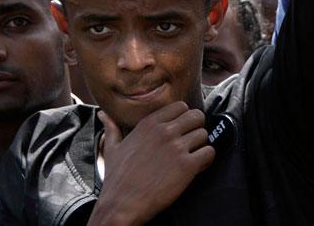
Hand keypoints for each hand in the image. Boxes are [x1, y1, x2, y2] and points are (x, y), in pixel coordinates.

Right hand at [89, 103, 214, 224]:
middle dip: (196, 128)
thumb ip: (112, 128)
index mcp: (149, 124)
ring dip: (200, 146)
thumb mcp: (112, 149)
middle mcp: (164, 132)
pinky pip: (209, 153)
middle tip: (190, 143)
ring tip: (192, 157)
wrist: (121, 205)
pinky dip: (207, 160)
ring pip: (204, 134)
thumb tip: (103, 114)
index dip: (184, 118)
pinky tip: (196, 167)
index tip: (180, 130)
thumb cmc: (117, 179)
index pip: (181, 106)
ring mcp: (176, 148)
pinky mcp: (187, 166)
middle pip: (197, 116)